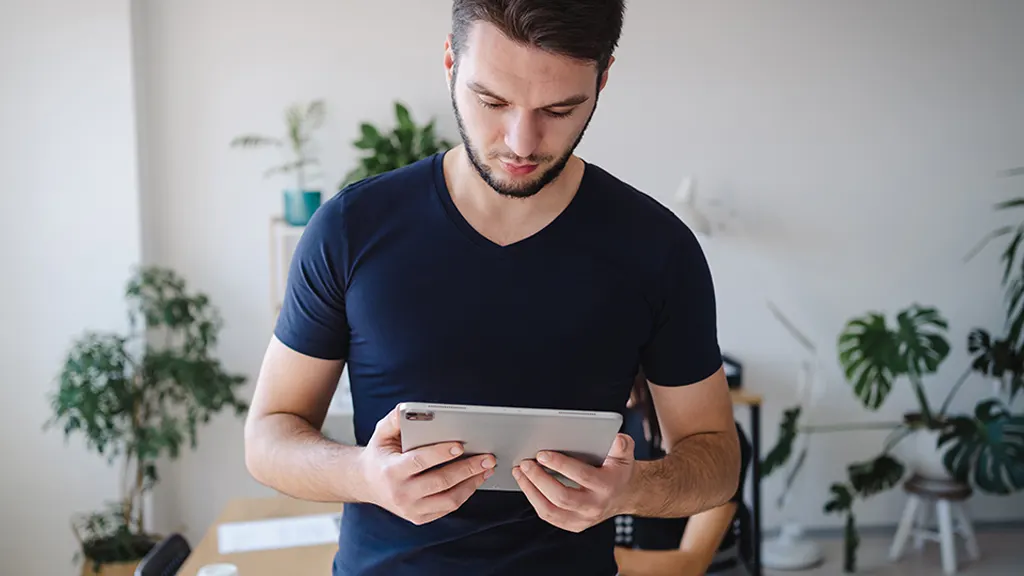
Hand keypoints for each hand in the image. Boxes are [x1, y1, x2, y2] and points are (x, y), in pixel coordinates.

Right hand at [357, 405, 495, 524]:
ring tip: (487, 469)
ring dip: (472, 483)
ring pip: (449, 499)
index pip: (420, 462)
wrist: (367, 483)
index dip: (441, 453)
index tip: (461, 446)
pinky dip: (465, 493)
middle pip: (441, 481)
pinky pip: (448, 508)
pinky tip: (476, 479)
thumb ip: (394, 420)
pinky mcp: (419, 518)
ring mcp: (411, 510)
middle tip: (488, 457)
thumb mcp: (381, 433)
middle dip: (468, 468)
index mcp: (391, 471)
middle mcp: (401, 494)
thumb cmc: (381, 453)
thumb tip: (405, 408)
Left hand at [513, 433, 634, 532]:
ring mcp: (583, 519)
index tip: (542, 454)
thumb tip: (615, 439)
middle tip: (526, 463)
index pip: (581, 476)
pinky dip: (534, 500)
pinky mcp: (573, 525)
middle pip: (562, 497)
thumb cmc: (618, 471)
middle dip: (540, 479)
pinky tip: (526, 485)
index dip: (560, 465)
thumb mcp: (624, 455)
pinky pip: (549, 516)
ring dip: (531, 491)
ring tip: (520, 473)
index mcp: (606, 486)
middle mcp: (594, 506)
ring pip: (550, 510)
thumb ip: (621, 445)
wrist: (624, 495)